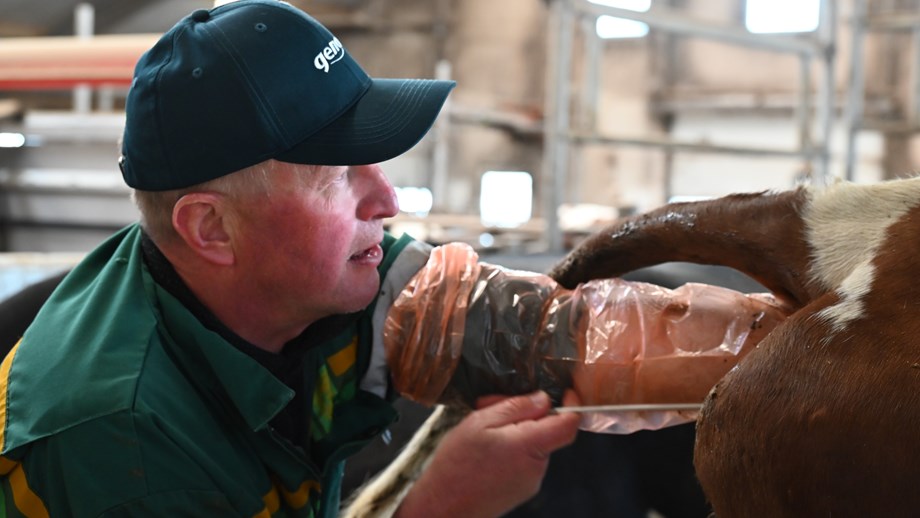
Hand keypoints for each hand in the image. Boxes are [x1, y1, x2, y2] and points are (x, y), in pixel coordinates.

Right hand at [395, 390, 580, 517]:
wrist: (442, 508)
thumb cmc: (456, 465)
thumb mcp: (480, 422)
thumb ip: (515, 407)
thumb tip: (543, 398)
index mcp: (529, 446)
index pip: (569, 424)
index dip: (571, 404)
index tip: (563, 391)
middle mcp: (536, 467)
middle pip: (546, 430)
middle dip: (522, 414)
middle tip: (489, 408)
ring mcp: (530, 482)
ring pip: (533, 444)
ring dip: (512, 431)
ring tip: (480, 433)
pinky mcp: (521, 490)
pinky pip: (523, 460)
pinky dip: (509, 449)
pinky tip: (483, 451)